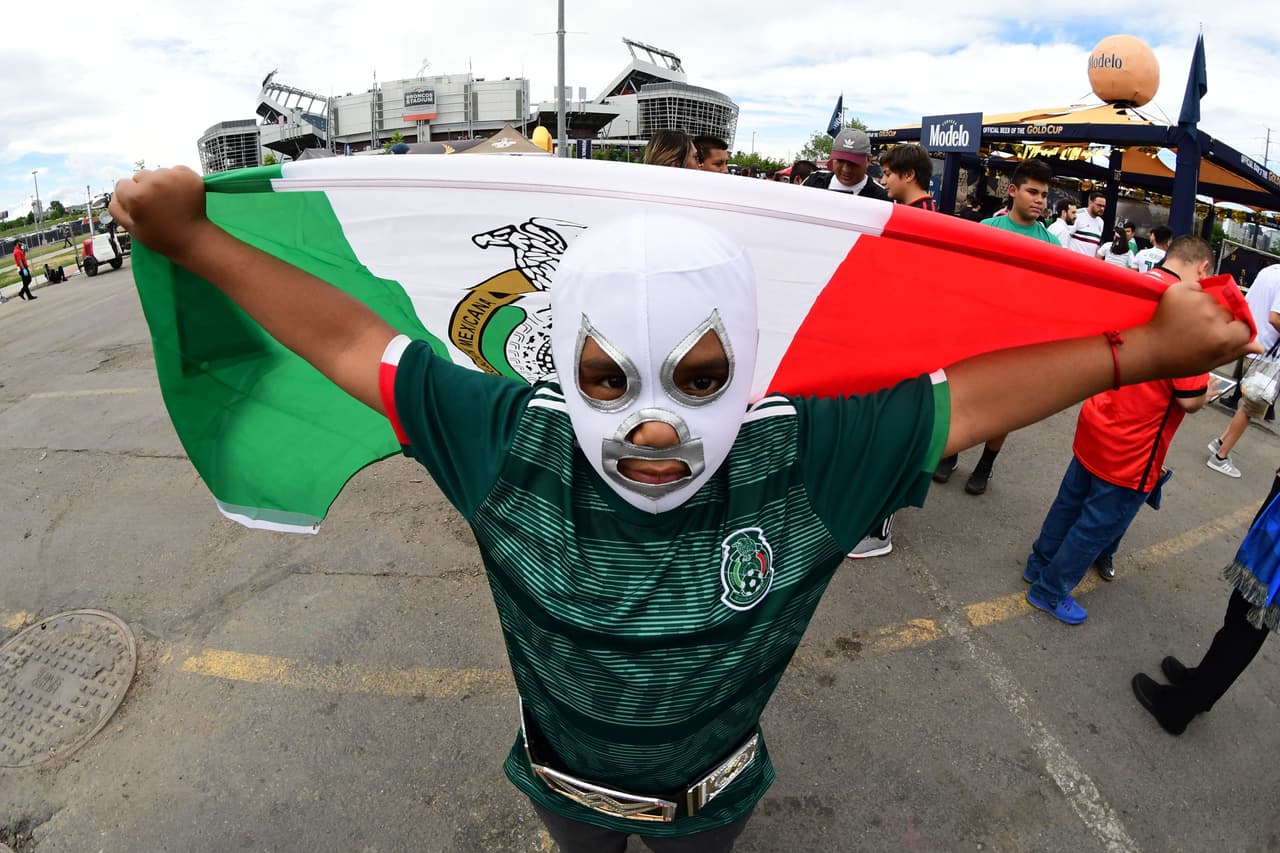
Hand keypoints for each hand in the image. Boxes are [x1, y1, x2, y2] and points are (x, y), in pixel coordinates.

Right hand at [109, 167, 210, 261]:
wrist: (193, 239)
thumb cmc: (161, 237)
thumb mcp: (131, 228)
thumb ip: (116, 208)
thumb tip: (116, 193)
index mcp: (136, 195)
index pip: (122, 185)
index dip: (129, 198)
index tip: (141, 208)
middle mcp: (153, 182)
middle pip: (140, 176)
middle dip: (144, 188)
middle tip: (156, 205)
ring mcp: (173, 177)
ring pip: (157, 173)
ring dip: (159, 183)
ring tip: (169, 201)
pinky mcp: (189, 176)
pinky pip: (175, 170)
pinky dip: (175, 179)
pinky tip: (179, 194)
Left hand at [1139, 279, 1260, 378]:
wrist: (1149, 350)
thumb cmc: (1180, 359)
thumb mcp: (1211, 362)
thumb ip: (1237, 351)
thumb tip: (1258, 346)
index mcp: (1223, 337)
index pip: (1243, 328)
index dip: (1232, 333)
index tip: (1218, 339)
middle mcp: (1212, 317)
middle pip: (1228, 313)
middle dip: (1218, 321)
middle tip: (1199, 333)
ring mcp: (1196, 302)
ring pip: (1213, 301)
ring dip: (1204, 308)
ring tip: (1188, 322)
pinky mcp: (1180, 290)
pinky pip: (1197, 288)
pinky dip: (1192, 295)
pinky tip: (1182, 310)